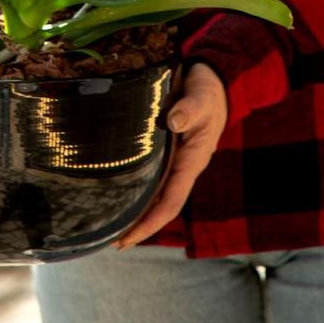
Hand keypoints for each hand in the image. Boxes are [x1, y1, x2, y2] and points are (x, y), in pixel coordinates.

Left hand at [114, 62, 226, 248]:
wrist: (214, 82)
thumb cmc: (207, 92)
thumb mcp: (202, 98)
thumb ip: (189, 109)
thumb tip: (172, 121)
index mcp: (192, 160)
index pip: (171, 201)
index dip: (150, 222)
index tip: (130, 238)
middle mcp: (182, 165)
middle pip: (159, 204)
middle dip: (138, 225)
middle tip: (112, 241)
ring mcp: (174, 159)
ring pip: (153, 192)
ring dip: (135, 209)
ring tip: (109, 223)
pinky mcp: (165, 148)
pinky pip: (149, 173)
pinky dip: (135, 185)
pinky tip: (118, 188)